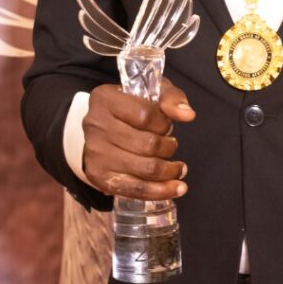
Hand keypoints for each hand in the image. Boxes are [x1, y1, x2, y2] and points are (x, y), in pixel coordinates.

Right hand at [82, 78, 194, 199]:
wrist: (103, 127)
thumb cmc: (130, 107)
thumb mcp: (151, 92)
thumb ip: (171, 98)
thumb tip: (187, 115)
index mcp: (105, 99)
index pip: (145, 115)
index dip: (164, 123)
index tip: (167, 126)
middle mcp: (95, 125)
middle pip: (147, 144)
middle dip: (168, 147)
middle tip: (171, 146)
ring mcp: (95, 153)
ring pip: (144, 169)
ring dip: (169, 171)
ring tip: (178, 169)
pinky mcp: (98, 176)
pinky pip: (134, 189)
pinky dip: (159, 191)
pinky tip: (175, 188)